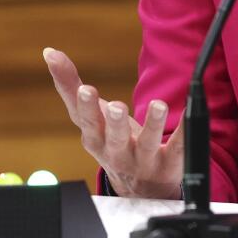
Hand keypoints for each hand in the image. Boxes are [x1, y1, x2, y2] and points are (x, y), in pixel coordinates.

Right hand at [43, 47, 182, 198]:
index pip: (87, 122)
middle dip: (115, 123)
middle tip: (117, 106)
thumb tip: (49, 52)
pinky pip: (177, 147)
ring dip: (152, 125)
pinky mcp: (169, 163)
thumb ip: (68, 85)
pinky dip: (183, 132)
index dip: (86, 107)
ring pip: (148, 143)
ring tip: (158, 105)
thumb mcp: (88, 117)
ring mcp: (143, 160)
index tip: (86, 89)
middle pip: (115, 138)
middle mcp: (117, 152)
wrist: (138, 185)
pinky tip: (188, 115)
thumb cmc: (109, 140)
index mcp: (95, 138)